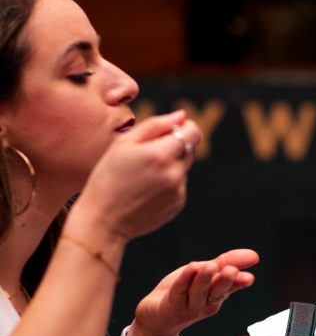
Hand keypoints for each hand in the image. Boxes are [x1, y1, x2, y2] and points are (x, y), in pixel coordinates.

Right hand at [74, 111, 202, 243]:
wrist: (103, 220)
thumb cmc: (108, 177)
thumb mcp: (123, 144)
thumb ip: (155, 125)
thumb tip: (182, 116)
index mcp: (160, 155)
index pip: (192, 132)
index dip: (186, 126)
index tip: (174, 128)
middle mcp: (174, 174)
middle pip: (190, 149)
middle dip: (174, 146)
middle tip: (147, 154)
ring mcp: (178, 191)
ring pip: (184, 168)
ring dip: (170, 165)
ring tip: (143, 175)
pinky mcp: (177, 204)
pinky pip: (179, 185)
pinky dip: (168, 183)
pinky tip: (146, 189)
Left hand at [130, 249, 259, 335]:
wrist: (156, 318)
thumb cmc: (182, 293)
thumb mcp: (204, 274)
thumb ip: (224, 263)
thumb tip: (251, 255)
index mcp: (217, 294)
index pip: (231, 285)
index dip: (240, 280)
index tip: (250, 276)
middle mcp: (207, 303)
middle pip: (218, 290)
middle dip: (226, 281)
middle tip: (232, 271)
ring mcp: (190, 308)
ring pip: (198, 291)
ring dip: (204, 279)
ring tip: (211, 266)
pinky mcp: (172, 308)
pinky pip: (179, 291)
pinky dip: (185, 279)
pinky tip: (191, 268)